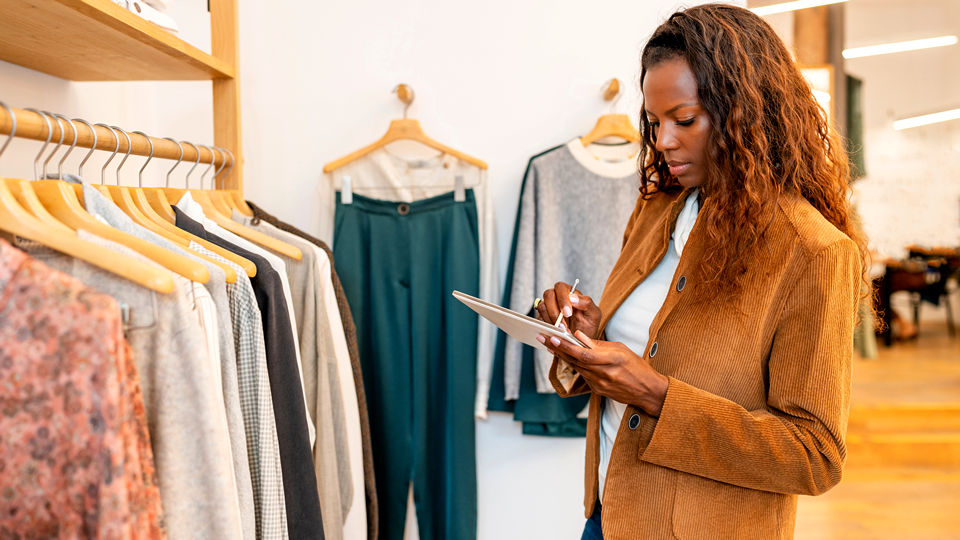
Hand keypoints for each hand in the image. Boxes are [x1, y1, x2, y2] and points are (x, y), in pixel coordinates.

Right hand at [535, 281, 601, 339]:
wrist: (580, 341)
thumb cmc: (588, 326)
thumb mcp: (594, 315)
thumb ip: (586, 303)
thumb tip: (572, 297)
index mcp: (569, 292)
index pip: (561, 288)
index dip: (563, 300)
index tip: (568, 313)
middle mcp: (557, 297)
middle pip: (548, 294)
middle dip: (555, 310)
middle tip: (563, 324)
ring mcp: (548, 307)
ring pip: (542, 306)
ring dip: (551, 320)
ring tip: (562, 330)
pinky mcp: (542, 317)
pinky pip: (539, 318)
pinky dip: (547, 325)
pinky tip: (556, 332)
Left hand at [538, 330, 668, 416]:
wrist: (647, 391)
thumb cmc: (636, 366)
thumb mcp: (620, 349)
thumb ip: (598, 344)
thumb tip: (578, 336)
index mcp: (613, 359)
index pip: (584, 353)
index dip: (566, 346)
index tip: (553, 337)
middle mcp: (605, 373)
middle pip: (575, 361)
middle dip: (557, 348)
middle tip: (543, 338)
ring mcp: (600, 384)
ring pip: (576, 367)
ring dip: (562, 356)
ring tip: (550, 344)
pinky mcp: (597, 391)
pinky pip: (582, 375)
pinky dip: (573, 365)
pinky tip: (565, 356)